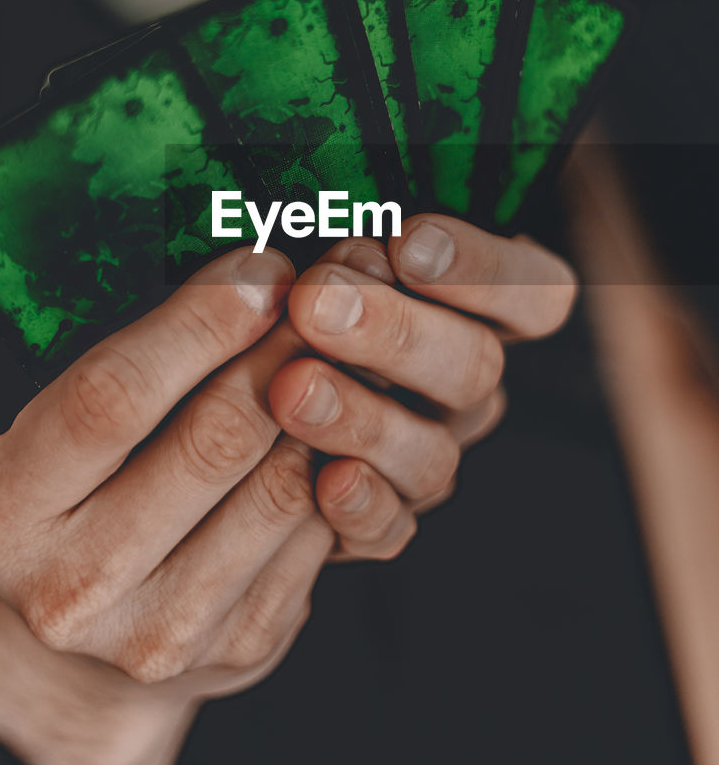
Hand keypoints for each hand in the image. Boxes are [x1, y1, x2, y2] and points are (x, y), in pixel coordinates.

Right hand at [0, 245, 332, 764]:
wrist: (84, 644)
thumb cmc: (77, 500)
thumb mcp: (57, 433)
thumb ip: (130, 367)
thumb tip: (250, 278)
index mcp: (4, 508)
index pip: (111, 397)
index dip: (200, 324)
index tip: (262, 271)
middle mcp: (72, 583)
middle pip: (211, 441)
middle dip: (278, 353)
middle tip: (319, 302)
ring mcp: (159, 630)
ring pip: (281, 488)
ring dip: (320, 410)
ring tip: (328, 361)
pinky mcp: (239, 646)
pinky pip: (318, 534)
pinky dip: (336, 471)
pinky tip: (332, 434)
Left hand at [269, 215, 577, 559]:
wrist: (229, 375)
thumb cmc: (287, 277)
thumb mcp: (325, 238)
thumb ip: (351, 239)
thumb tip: (345, 235)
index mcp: (481, 306)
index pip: (536, 292)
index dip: (484, 270)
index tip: (407, 241)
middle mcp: (464, 381)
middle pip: (474, 367)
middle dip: (393, 333)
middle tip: (317, 304)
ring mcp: (428, 452)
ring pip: (431, 451)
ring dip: (362, 418)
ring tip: (292, 388)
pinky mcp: (381, 516)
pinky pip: (391, 528)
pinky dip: (361, 507)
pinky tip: (325, 480)